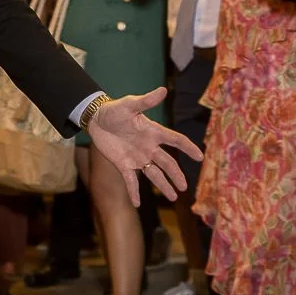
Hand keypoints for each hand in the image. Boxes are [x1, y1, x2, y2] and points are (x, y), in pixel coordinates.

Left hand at [83, 89, 201, 204]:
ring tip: (173, 197)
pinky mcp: (123, 164)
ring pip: (154, 174)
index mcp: (153, 132)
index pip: (175, 140)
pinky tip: (137, 204)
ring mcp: (137, 157)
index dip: (188, 148)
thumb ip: (146, 101)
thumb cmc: (114, 110)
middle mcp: (149, 147)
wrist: (96, 119)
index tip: (200, 157)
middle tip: (184, 187)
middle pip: (167, 163)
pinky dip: (134, 192)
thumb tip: (163, 90)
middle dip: (176, 175)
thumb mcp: (129, 104)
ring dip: (163, 185)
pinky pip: (131, 181)